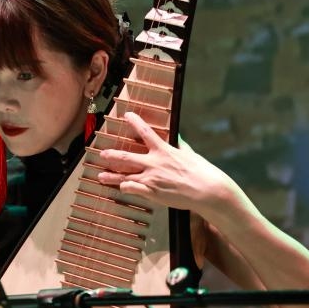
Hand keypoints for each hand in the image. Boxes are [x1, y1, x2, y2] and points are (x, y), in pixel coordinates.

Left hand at [94, 112, 244, 220]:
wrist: (207, 190)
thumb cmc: (202, 172)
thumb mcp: (190, 154)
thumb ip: (181, 146)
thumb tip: (178, 138)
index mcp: (164, 150)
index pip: (145, 131)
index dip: (134, 121)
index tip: (126, 115)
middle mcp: (154, 163)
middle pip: (125, 157)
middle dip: (112, 155)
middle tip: (102, 154)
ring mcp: (151, 178)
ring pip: (124, 176)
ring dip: (111, 177)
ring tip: (101, 176)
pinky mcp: (152, 192)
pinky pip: (132, 189)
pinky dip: (125, 188)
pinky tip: (122, 188)